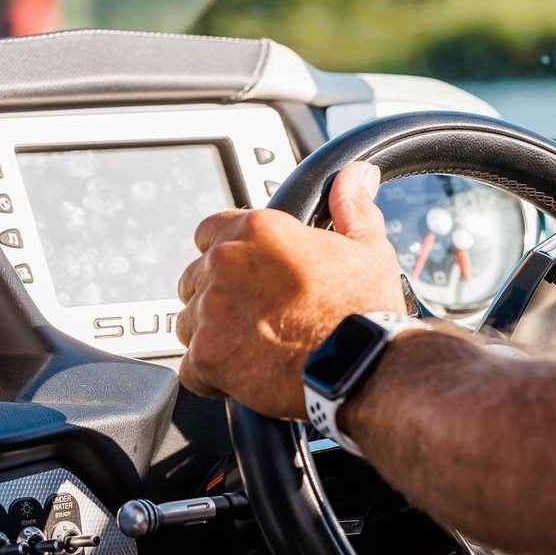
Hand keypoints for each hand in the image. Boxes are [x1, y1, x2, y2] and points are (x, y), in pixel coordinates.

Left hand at [176, 161, 406, 418]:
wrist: (363, 366)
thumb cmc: (364, 311)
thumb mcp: (367, 247)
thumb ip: (351, 205)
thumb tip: (355, 175)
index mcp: (257, 231)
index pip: (208, 232)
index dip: (226, 256)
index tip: (246, 277)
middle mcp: (226, 263)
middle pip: (195, 279)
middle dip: (218, 299)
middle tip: (256, 320)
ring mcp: (211, 310)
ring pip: (188, 324)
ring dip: (212, 338)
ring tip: (252, 352)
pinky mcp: (207, 355)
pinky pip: (190, 369)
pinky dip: (211, 377)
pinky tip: (243, 378)